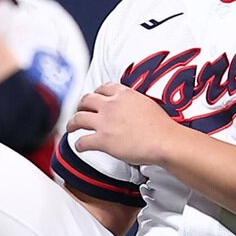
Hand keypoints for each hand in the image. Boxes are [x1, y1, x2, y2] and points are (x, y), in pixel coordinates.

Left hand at [66, 82, 180, 165]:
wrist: (165, 141)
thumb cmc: (162, 126)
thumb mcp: (147, 103)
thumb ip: (134, 102)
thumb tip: (131, 108)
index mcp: (123, 94)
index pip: (103, 88)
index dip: (96, 93)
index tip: (94, 97)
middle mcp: (111, 105)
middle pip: (86, 100)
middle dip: (81, 106)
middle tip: (80, 111)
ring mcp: (105, 122)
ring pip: (78, 118)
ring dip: (72, 123)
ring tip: (71, 127)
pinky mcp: (103, 140)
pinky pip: (83, 141)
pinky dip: (79, 145)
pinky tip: (80, 147)